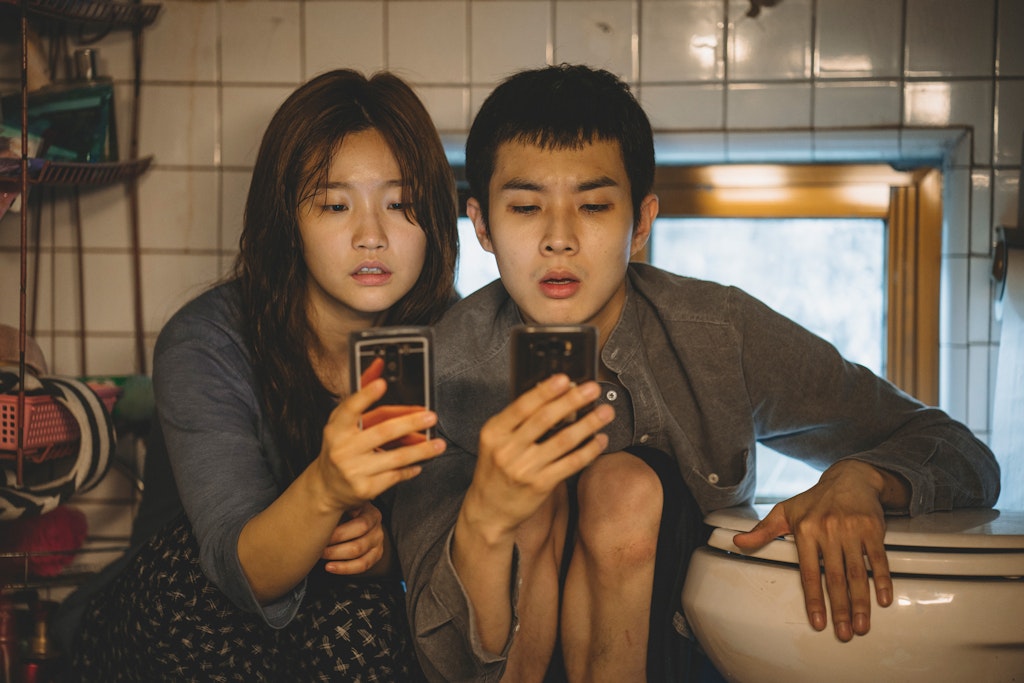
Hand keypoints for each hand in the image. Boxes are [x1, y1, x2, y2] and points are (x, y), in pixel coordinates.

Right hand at [316, 373, 445, 511]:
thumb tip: (378, 364)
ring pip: (396, 457)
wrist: (326, 487)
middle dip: (410, 423)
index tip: (382, 384)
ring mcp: (354, 470)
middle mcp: (343, 448)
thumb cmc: (340, 447)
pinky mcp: (366, 488)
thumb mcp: (343, 421)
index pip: (350, 408)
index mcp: (336, 428)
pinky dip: (411, 468)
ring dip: (421, 450)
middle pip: (383, 432)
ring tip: (438, 445)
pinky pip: (395, 476)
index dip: (366, 395)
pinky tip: (420, 463)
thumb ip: (362, 393)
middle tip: (430, 417)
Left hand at [322, 503, 385, 574]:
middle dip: (335, 548)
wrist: (356, 520)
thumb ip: (338, 506)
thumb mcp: (344, 505)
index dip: (340, 533)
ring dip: (337, 558)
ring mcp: (378, 544)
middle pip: (359, 544)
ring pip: (359, 556)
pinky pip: (362, 566)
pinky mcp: (376, 555)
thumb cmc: (346, 511)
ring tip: (321, 556)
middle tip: (318, 547)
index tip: (322, 536)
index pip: (361, 526)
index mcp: (372, 514)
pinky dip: (344, 568)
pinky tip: (330, 567)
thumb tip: (324, 508)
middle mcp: (377, 529)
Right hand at [463, 374, 613, 538]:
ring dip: (588, 424)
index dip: (545, 391)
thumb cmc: (495, 471)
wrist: (489, 510)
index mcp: (494, 432)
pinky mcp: (540, 485)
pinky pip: (570, 463)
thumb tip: (550, 395)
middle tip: (591, 389)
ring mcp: (524, 468)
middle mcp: (507, 449)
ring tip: (604, 412)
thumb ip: (517, 422)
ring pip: (563, 441)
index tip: (565, 379)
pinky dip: (588, 450)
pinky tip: (599, 440)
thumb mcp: (495, 441)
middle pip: (545, 419)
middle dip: (572, 401)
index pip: (522, 406)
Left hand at [732, 460, 895, 641]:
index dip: (814, 600)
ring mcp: (851, 529)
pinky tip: (884, 600)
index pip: (808, 572)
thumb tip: (738, 542)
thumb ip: (762, 531)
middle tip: (845, 633)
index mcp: (804, 530)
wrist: (850, 478)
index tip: (818, 622)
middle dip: (840, 609)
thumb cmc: (815, 500)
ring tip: (862, 626)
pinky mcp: (873, 528)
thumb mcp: (785, 511)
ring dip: (861, 602)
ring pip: (857, 573)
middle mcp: (828, 530)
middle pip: (835, 578)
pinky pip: (878, 559)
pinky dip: (883, 581)